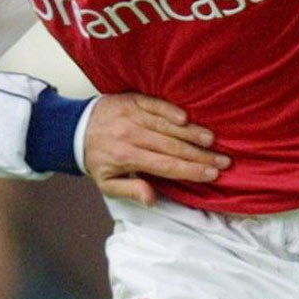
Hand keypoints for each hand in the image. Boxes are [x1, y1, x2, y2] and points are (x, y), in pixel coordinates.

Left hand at [83, 92, 228, 205]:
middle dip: (200, 156)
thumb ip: (130, 190)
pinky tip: (188, 118)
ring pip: (167, 125)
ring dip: (192, 133)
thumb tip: (152, 199)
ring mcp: (132, 115)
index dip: (190, 171)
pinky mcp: (132, 100)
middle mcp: (131, 135)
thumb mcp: (107, 183)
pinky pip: (156, 103)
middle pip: (172, 147)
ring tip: (213, 141)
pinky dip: (171, 110)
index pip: (165, 166)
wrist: (74, 128)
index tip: (211, 175)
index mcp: (126, 157)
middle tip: (223, 161)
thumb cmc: (97, 158)